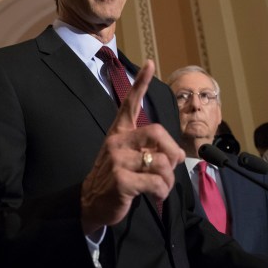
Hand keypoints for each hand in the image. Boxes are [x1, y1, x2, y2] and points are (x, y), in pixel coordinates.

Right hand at [80, 60, 183, 234]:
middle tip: (170, 166)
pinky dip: (162, 191)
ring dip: (168, 179)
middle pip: (158, 133)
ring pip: (162, 161)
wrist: (90, 204)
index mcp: (117, 134)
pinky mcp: (122, 181)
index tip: (149, 64)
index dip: (140, 84)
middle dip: (172, 151)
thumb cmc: (113, 181)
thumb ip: (147, 149)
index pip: (129, 104)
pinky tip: (155, 195)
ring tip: (160, 187)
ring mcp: (118, 161)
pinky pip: (157, 181)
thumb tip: (176, 153)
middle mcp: (117, 143)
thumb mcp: (124, 158)